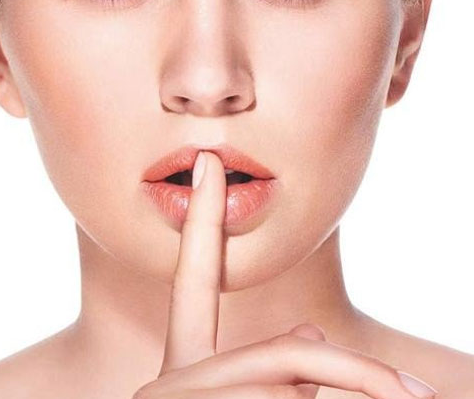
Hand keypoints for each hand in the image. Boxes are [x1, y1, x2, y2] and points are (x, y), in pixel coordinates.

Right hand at [133, 151, 436, 397]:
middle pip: (288, 357)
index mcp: (182, 373)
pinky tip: (362, 395)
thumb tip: (312, 339)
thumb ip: (268, 371)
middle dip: (357, 377)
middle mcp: (175, 382)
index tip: (207, 163)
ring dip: (344, 395)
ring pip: (295, 386)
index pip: (191, 280)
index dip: (199, 219)